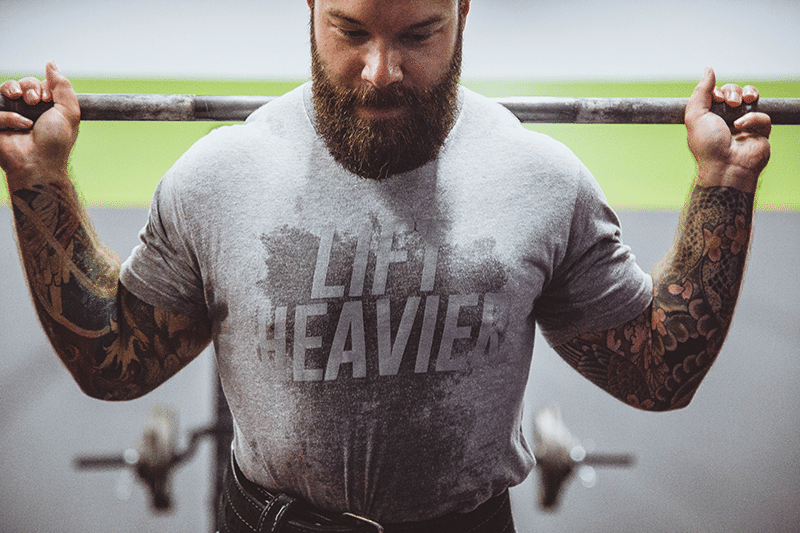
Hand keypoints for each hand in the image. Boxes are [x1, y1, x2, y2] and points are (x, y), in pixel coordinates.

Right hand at [0, 62, 79, 186]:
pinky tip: (20, 126)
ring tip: (22, 100)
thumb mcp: (69, 112)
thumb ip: (62, 86)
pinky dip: (8, 116)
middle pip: (21, 83)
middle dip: (28, 86)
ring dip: (14, 89)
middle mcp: (28, 110)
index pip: (39, 84)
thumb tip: (51, 63)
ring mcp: (10, 116)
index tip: (48, 98)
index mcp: (46, 108)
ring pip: (5, 89)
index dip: (43, 85)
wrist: (38, 164)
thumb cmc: (55, 142)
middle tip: (35, 100)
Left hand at [685, 68, 770, 192]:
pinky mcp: (760, 132)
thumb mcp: (695, 116)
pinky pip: (762, 115)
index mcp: (710, 116)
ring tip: (741, 103)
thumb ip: (701, 92)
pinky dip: (753, 118)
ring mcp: (744, 125)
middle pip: (735, 92)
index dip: (718, 90)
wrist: (726, 167)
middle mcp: (726, 119)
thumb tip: (708, 69)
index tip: (716, 97)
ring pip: (751, 99)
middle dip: (733, 91)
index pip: (718, 92)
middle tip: (729, 103)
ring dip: (747, 95)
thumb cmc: (708, 145)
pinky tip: (742, 126)